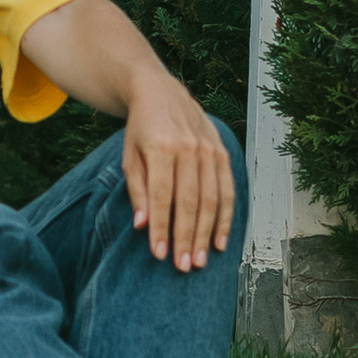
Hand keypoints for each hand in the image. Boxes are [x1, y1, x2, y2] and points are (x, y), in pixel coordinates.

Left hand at [122, 74, 235, 271]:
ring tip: (201, 260)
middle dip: (187, 237)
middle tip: (184, 266)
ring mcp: (208, 149)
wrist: (161, 92)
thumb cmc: (141, 129)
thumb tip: (142, 225)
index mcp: (160, 146)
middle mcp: (188, 147)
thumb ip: (137, 190)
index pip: (162, 196)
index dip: (161, 227)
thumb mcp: (129, 155)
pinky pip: (228, 190)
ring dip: (207, 233)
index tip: (159, 254)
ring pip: (211, 199)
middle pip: (190, 201)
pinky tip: (221, 241)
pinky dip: (226, 218)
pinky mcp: (221, 152)